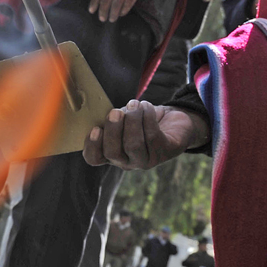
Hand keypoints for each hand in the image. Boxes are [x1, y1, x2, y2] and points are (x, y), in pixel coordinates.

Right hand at [82, 101, 208, 168]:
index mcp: (112, 153)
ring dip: (133, 120)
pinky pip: (152, 136)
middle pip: (113, 153)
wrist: (174, 121)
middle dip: (113, 130)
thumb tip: (107, 114)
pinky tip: (146, 106)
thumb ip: (112, 119)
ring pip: (133, 144)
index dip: (92, 146)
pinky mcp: (165, 152)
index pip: (94, 158)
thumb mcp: (124, 118)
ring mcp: (146, 160)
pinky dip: (147, 117)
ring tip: (134, 104)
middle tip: (116, 112)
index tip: (95, 128)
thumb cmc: (143, 119)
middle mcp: (127, 162)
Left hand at [89, 0, 142, 21]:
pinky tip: (121, 14)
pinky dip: (124, 10)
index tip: (91, 11)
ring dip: (113, 13)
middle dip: (103, 11)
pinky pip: (128, 3)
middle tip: (102, 19)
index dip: (94, 2)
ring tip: (111, 19)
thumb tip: (98, 2)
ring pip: (117, 3)